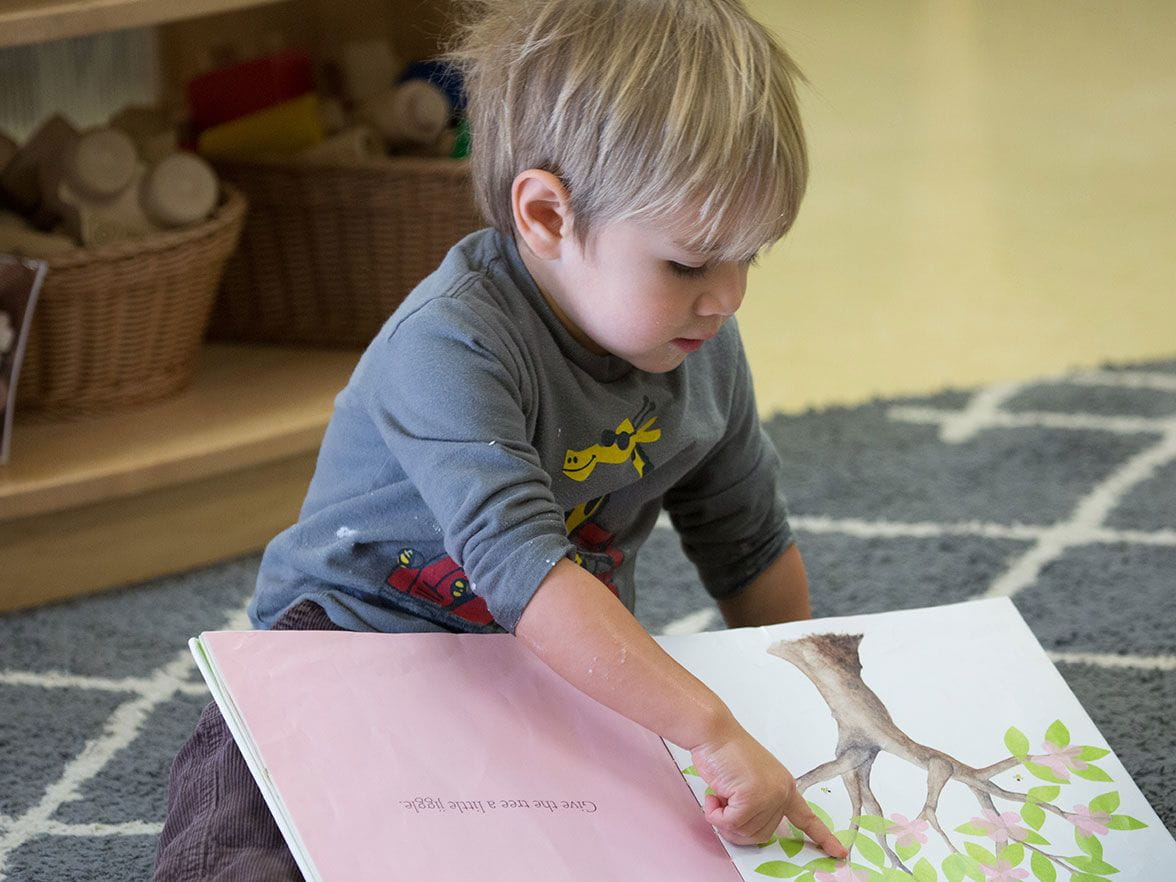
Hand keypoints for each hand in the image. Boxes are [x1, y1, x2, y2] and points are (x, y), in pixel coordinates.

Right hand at [690, 723, 845, 856]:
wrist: (714, 732)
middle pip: (761, 835)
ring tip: (720, 794)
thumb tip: (744, 828)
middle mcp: (782, 792)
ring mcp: (769, 795)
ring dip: (723, 819)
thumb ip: (757, 804)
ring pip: (744, 831)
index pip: (807, 817)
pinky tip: (714, 796)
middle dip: (736, 826)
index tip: (839, 852)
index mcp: (785, 787)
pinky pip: (729, 823)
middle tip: (724, 804)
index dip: (822, 837)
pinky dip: (716, 814)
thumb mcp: (751, 781)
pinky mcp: (751, 797)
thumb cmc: (726, 753)